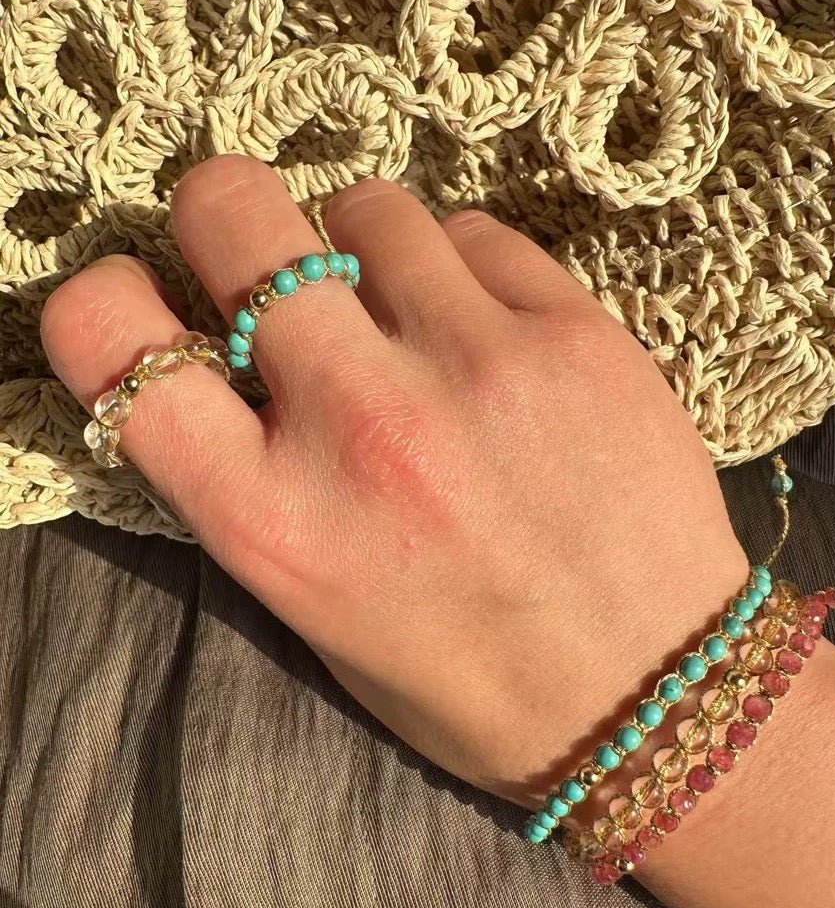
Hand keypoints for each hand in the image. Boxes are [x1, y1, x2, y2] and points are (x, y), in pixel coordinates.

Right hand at [42, 155, 746, 804]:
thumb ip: (254, 489)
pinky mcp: (575, 335)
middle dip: (228, 217)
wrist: (656, 702)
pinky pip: (477, 234)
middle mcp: (360, 426)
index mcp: (276, 523)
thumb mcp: (319, 615)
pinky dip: (461, 266)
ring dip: (358, 246)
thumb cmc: (472, 682)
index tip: (142, 306)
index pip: (113, 347)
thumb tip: (223, 367)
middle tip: (262, 258)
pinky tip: (485, 329)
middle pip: (234, 211)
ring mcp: (474, 367)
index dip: (105, 304)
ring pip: (366, 205)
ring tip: (398, 309)